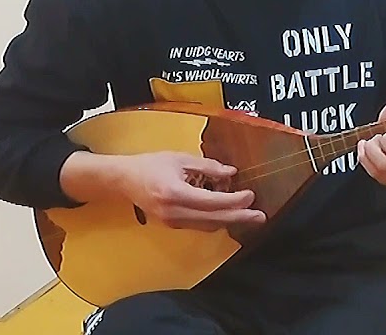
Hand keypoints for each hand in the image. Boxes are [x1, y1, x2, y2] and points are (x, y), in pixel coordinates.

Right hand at [112, 152, 264, 230]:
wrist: (124, 180)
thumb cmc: (150, 165)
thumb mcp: (180, 159)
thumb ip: (207, 167)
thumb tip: (231, 173)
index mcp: (176, 194)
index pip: (212, 202)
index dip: (234, 201)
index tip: (251, 196)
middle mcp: (175, 213)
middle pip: (214, 219)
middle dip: (240, 218)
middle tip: (260, 216)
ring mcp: (173, 222)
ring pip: (208, 226)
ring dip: (230, 220)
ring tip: (250, 215)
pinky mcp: (173, 224)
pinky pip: (200, 225)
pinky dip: (217, 220)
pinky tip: (229, 213)